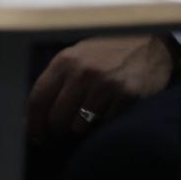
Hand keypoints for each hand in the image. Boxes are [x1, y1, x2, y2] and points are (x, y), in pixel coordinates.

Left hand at [29, 34, 173, 141]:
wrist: (149, 44)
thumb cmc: (108, 52)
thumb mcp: (78, 57)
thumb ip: (57, 81)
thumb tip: (32, 114)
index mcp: (65, 61)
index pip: (38, 99)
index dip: (33, 123)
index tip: (34, 136)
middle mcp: (82, 72)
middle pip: (56, 118)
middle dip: (57, 130)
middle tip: (62, 130)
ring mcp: (104, 85)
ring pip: (79, 126)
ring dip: (81, 127)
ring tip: (91, 113)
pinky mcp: (124, 96)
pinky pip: (104, 124)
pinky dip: (103, 122)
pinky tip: (110, 107)